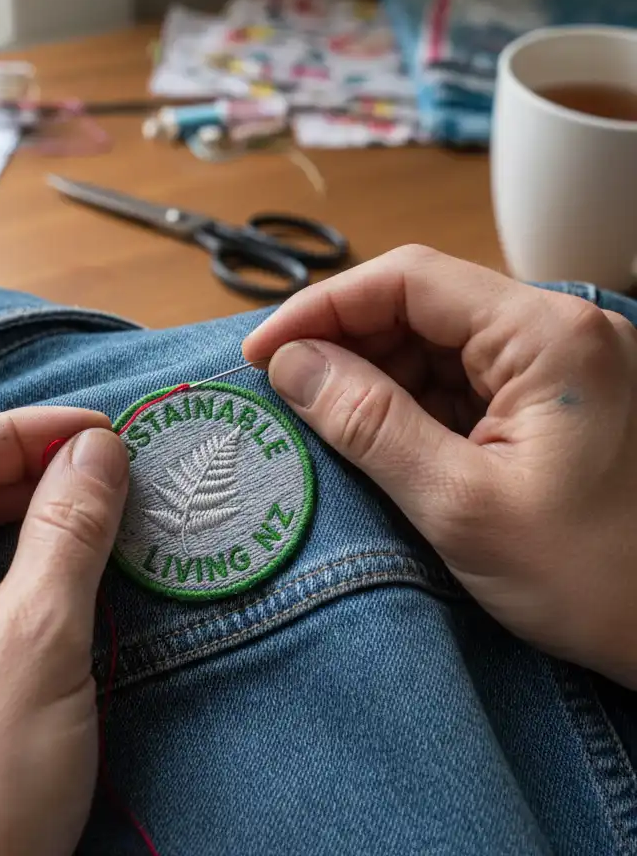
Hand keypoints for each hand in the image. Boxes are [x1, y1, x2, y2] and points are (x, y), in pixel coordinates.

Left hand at [0, 408, 128, 855]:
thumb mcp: (37, 641)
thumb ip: (69, 530)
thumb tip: (99, 447)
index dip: (26, 432)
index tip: (104, 433)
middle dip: (35, 475)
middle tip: (116, 475)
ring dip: (36, 522)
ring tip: (107, 515)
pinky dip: (26, 571)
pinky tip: (75, 573)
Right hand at [244, 245, 636, 686]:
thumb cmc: (599, 579)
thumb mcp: (461, 505)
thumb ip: (369, 424)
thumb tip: (290, 364)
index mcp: (548, 335)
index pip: (408, 280)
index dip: (321, 307)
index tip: (261, 354)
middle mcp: (558, 330)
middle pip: (420, 305)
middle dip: (344, 345)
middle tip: (284, 395)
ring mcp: (558, 364)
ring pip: (435, 342)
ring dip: (372, 377)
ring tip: (323, 424)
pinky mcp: (552, 399)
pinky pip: (461, 380)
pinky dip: (409, 405)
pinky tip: (376, 439)